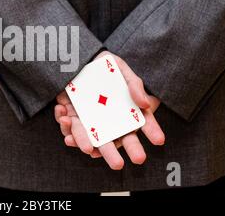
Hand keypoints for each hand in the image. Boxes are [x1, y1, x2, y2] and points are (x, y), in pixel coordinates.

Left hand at [54, 51, 164, 169]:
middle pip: (113, 141)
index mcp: (126, 112)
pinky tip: (64, 118)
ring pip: (87, 138)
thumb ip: (134, 85)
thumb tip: (146, 103)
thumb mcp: (121, 69)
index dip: (152, 131)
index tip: (159, 140)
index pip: (142, 124)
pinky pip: (67, 126)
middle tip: (118, 165)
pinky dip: (65, 126)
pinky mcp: (71, 116)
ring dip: (84, 143)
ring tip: (87, 148)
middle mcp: (108, 121)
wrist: (80, 59)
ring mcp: (89, 120)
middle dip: (113, 154)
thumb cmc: (105, 66)